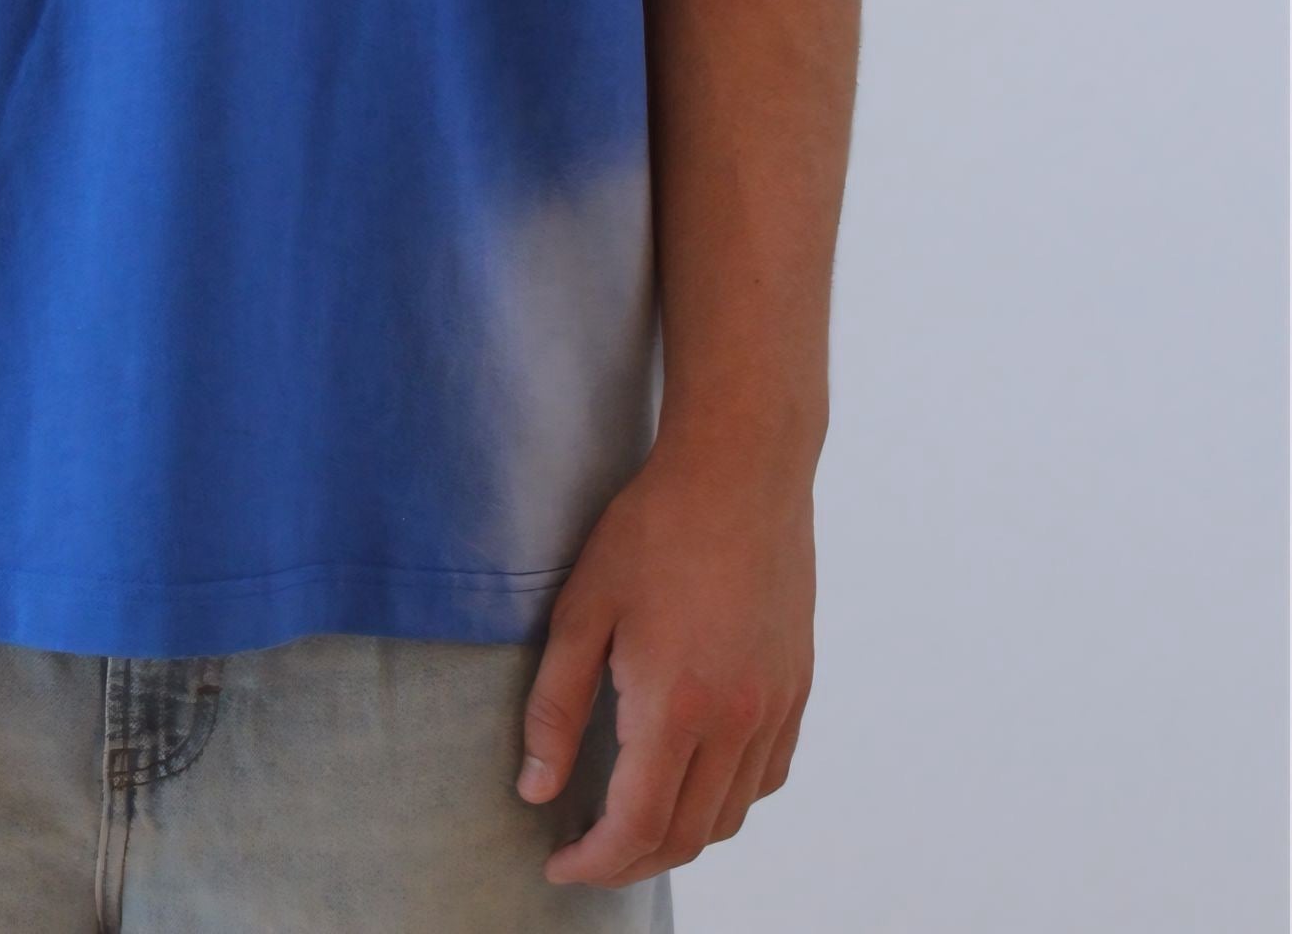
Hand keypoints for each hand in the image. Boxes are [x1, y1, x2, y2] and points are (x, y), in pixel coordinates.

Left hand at [516, 436, 814, 887]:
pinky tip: (692, 776)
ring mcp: (775, 707)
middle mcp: (736, 720)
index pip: (636, 827)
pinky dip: (726, 799)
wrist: (742, 468)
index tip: (557, 863)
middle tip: (586, 851)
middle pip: (685, 836)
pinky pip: (765, 777)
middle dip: (629, 861)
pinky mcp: (796, 687)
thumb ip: (555, 707)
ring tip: (631, 818)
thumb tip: (536, 788)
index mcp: (677, 705)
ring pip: (729, 816)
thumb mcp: (582, 608)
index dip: (593, 862)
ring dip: (678, 835)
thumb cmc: (653, 528)